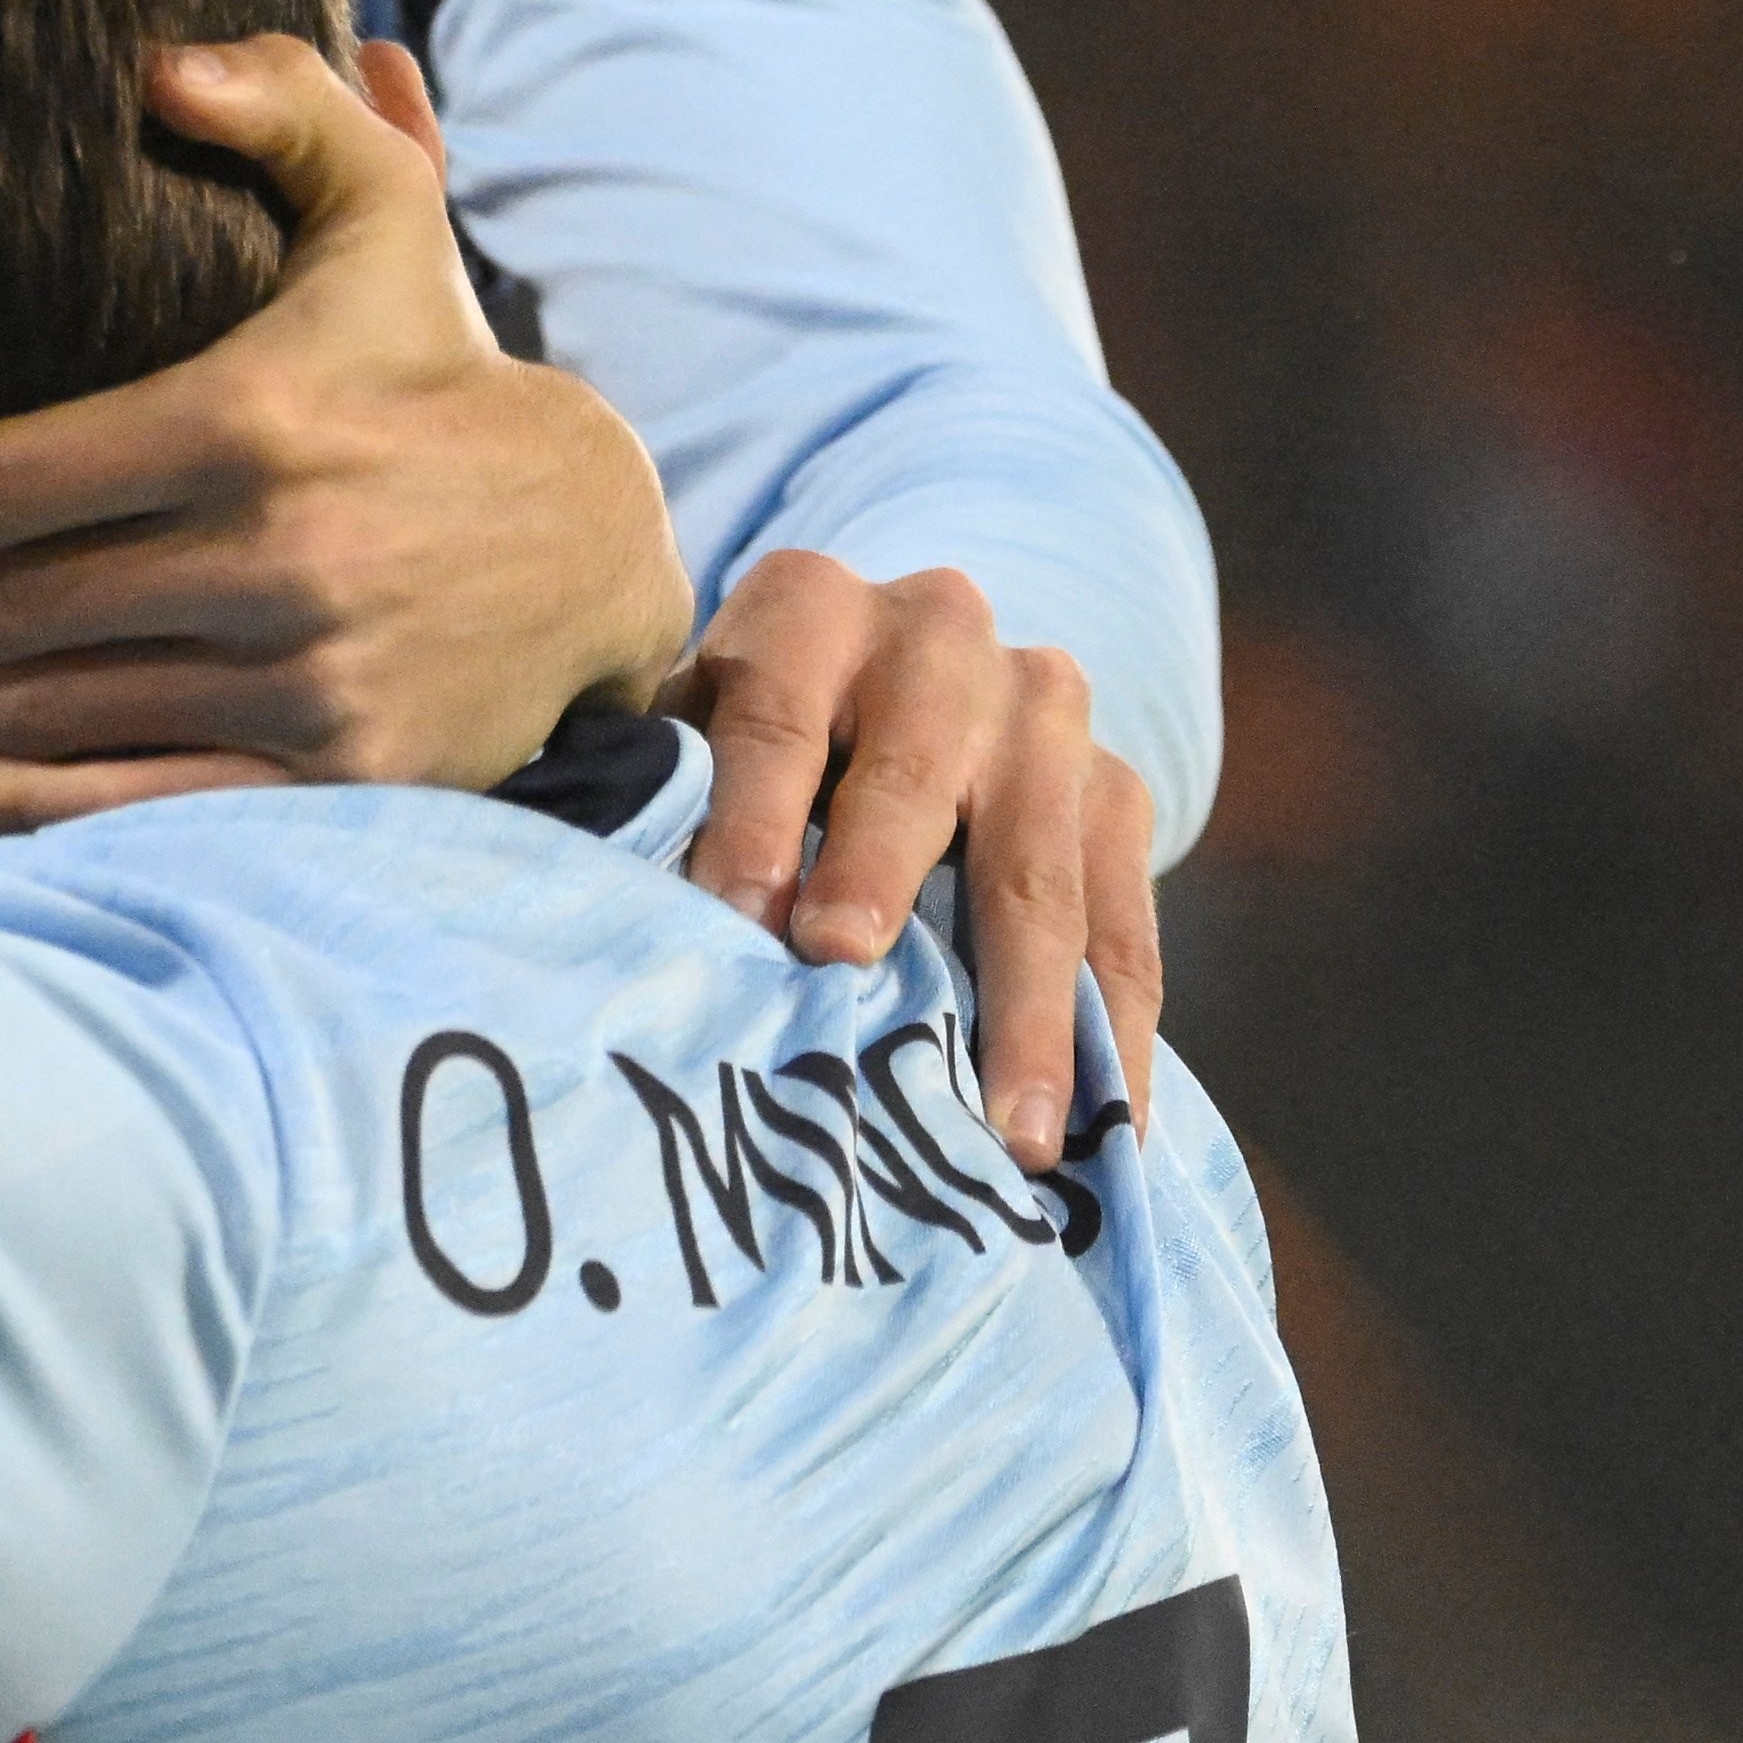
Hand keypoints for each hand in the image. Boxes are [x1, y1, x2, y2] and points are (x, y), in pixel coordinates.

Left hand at [0, 41, 691, 828]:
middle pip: (10, 606)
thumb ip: (279, 110)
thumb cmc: (437, 371)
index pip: (10, 478)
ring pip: (57, 708)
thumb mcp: (380, 217)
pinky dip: (27, 799)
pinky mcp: (344, 776)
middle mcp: (278, 557)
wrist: (600, 544)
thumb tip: (154, 63)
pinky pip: (147, 797)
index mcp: (254, 418)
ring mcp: (310, 680)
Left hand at [678, 545, 1162, 1164]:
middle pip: (914, 777)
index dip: (754, 818)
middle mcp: (939, 637)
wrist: (889, 677)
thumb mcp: (685, 727)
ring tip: (1015, 1134)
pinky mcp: (1116, 789)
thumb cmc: (741, 740)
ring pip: (1038, 870)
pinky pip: (1122, 925)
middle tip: (849, 979)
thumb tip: (620, 924)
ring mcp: (1044, 714)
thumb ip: (661, 796)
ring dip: (1027, 1009)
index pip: (776, 716)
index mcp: (810, 609)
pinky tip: (1105, 1133)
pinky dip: (1111, 1035)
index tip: (733, 920)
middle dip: (882, 882)